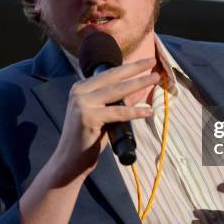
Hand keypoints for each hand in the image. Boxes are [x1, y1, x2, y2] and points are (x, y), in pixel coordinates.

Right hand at [52, 57, 157, 181]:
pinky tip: (147, 111)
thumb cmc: (88, 139)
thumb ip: (116, 102)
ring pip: (117, 91)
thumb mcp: (103, 115)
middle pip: (113, 77)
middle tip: (152, 61)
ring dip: (139, 84)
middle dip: (135, 68)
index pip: (109, 73)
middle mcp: (79, 92)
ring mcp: (82, 103)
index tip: (146, 61)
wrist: (69, 161)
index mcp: (81, 88)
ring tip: (154, 78)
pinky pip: (118, 113)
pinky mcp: (87, 117)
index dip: (129, 67)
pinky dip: (135, 112)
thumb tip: (139, 90)